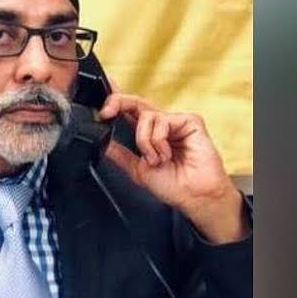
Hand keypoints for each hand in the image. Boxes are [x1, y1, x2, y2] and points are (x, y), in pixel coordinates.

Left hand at [99, 94, 247, 243]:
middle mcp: (161, 125)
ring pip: (146, 115)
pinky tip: (167, 154)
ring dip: (144, 141)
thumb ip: (120, 154)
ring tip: (156, 159)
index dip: (116, 101)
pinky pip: (162, 121)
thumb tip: (102, 142)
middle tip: (106, 112)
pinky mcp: (190, 120)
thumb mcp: (137, 169)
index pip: (129, 111)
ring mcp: (175, 121)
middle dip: (117, 102)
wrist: (194, 196)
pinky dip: (158, 140)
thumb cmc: (173, 185)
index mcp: (148, 134)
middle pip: (135, 102)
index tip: (102, 101)